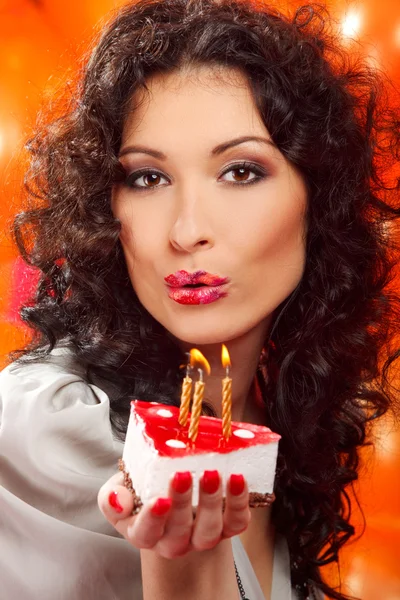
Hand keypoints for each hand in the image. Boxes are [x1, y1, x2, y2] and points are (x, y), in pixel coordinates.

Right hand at [98, 470, 250, 558]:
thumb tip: (118, 499)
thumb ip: (112, 496)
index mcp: (143, 532)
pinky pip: (236, 523)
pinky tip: (238, 479)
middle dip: (183, 504)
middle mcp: (173, 540)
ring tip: (213, 474)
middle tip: (184, 474)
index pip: (145, 533)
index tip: (159, 499)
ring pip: (209, 531)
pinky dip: (239, 503)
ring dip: (213, 502)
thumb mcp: (119, 489)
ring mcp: (201, 536)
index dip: (153, 520)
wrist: (170, 488)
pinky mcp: (226, 526)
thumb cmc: (142, 489)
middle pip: (179, 533)